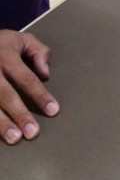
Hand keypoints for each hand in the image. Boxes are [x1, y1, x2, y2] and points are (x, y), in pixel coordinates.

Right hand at [0, 30, 59, 144]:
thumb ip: (39, 52)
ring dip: (1, 124)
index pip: (26, 78)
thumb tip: (46, 73)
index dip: (40, 95)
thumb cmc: (1, 45)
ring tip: (14, 139)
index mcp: (6, 56)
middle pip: (6, 95)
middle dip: (19, 114)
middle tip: (33, 132)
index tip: (53, 110)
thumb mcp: (22, 40)